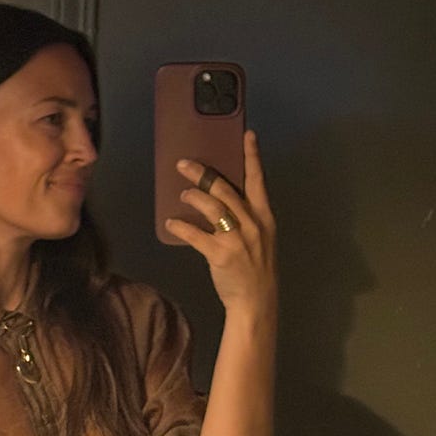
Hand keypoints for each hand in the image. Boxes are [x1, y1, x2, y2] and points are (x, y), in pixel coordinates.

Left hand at [165, 129, 277, 319]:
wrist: (256, 301)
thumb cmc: (256, 269)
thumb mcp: (261, 239)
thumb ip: (246, 218)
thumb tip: (220, 200)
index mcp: (264, 217)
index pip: (258, 180)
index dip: (251, 156)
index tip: (247, 135)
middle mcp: (252, 223)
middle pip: (225, 189)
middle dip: (203, 174)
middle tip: (184, 164)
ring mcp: (237, 238)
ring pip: (211, 206)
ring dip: (192, 196)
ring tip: (182, 195)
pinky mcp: (220, 254)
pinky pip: (196, 234)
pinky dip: (180, 226)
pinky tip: (171, 223)